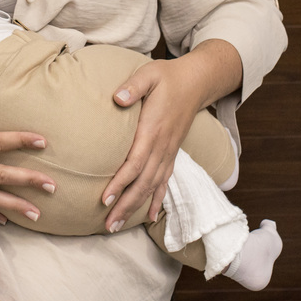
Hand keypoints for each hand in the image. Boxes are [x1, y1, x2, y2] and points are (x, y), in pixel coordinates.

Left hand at [100, 59, 204, 231]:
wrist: (195, 82)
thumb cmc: (167, 77)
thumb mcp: (149, 75)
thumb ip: (133, 86)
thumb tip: (117, 98)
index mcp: (153, 129)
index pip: (135, 162)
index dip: (120, 182)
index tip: (104, 199)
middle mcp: (162, 146)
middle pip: (142, 183)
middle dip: (125, 205)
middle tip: (107, 226)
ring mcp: (169, 152)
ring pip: (152, 186)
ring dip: (136, 208)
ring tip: (117, 226)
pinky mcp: (172, 153)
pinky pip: (165, 181)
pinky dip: (157, 200)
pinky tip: (151, 217)